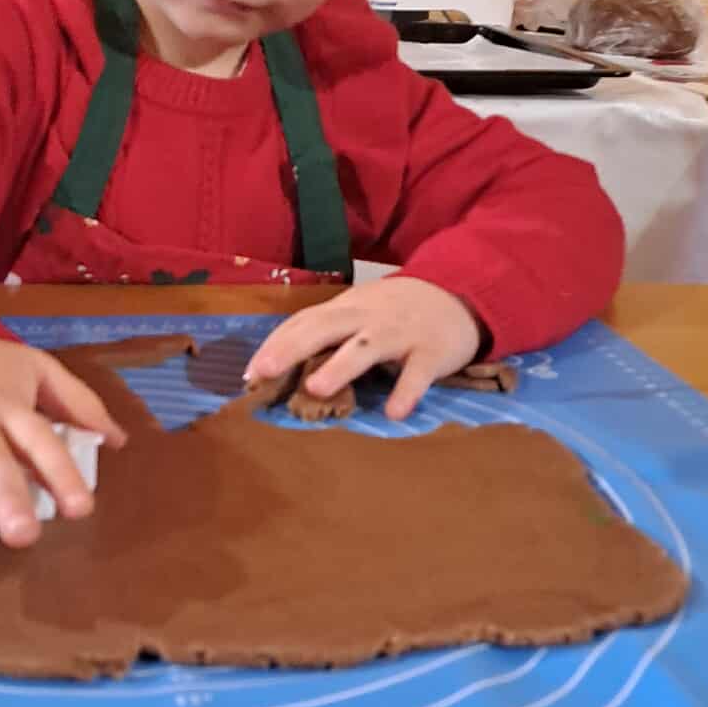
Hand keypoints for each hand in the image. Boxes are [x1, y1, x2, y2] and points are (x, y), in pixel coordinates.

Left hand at [244, 277, 480, 422]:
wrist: (459, 293)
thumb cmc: (396, 311)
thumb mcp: (359, 312)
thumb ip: (326, 332)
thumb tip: (278, 364)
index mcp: (345, 308)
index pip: (303, 322)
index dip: (275, 344)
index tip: (248, 373)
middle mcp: (367, 317)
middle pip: (324, 327)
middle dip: (291, 348)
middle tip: (263, 372)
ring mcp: (400, 332)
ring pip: (366, 347)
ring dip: (340, 367)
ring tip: (315, 389)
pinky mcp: (431, 351)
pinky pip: (417, 373)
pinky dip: (407, 391)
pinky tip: (394, 413)